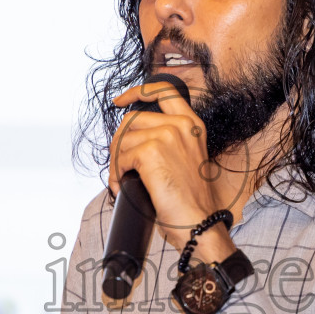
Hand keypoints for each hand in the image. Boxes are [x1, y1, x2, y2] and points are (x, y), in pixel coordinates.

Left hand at [110, 80, 237, 259]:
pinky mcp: (151, 151)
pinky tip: (123, 188)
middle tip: (119, 165)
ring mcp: (167, 135)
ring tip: (123, 182)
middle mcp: (181, 125)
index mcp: (192, 124)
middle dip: (118, 143)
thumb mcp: (185, 160)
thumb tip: (131, 138)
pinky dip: (116, 175)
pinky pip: (120, 157)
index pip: (163, 90)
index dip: (137, 92)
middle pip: (132, 119)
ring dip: (116, 163)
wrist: (199, 222)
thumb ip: (167, 141)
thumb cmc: (191, 200)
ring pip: (122, 139)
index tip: (120, 101)